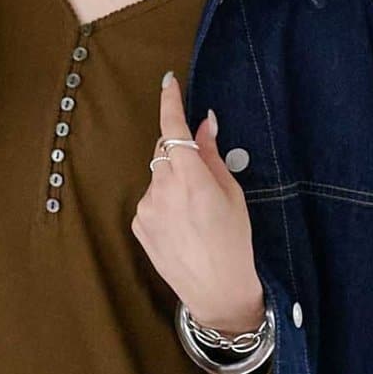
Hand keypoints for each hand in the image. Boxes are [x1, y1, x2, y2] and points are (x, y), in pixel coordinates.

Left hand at [130, 72, 264, 333]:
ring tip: (195, 213)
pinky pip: (151, 199)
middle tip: (202, 175)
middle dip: (180, 150)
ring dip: (173, 181)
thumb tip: (204, 124)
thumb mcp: (232, 195)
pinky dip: (164, 201)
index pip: (174, 129)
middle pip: (165, 150)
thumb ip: (212, 156)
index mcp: (192, 179)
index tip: (168, 82)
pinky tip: (182, 225)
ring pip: (158, 176)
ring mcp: (146, 208)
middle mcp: (163, 189)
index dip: (170, 102)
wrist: (217, 291)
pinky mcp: (138, 224)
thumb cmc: (234, 242)